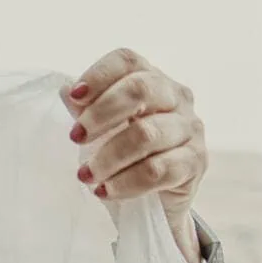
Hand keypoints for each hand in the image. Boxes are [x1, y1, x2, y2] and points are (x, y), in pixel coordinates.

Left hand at [62, 48, 208, 262]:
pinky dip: (126, 183)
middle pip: (141, 88)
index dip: (99, 75)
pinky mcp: (196, 163)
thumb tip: (66, 90)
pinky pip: (158, 170)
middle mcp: (176, 97)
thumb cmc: (127, 157)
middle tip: (75, 137)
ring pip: (146, 134)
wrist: (158, 201)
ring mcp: (190, 129)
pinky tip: (106, 191)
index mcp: (151, 80)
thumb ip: (87, 110)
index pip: (127, 61)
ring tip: (86, 175)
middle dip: (101, 113)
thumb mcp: (103, 131)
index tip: (74, 97)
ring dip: (108, 157)